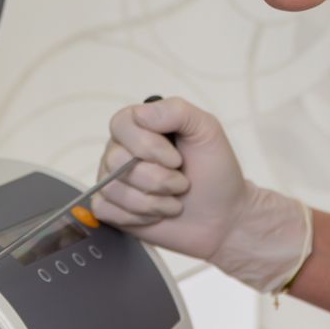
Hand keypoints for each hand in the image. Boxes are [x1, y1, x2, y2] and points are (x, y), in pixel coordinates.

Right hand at [90, 96, 311, 292]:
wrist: (223, 216)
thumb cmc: (216, 171)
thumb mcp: (207, 130)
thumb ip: (176, 111)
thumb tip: (141, 114)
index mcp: (140, 127)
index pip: (120, 124)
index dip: (147, 145)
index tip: (177, 159)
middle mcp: (121, 151)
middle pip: (116, 160)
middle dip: (157, 179)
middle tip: (181, 184)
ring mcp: (113, 180)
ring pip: (112, 188)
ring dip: (152, 202)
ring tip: (173, 202)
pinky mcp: (112, 209)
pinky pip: (106, 210)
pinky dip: (138, 217)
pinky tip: (157, 215)